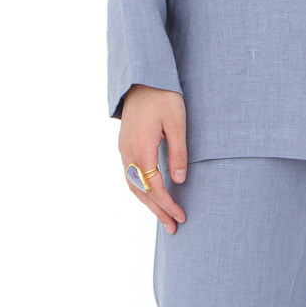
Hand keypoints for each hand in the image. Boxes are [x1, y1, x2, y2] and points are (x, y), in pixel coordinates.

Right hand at [119, 86, 187, 233]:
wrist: (141, 78)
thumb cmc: (163, 96)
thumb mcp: (177, 122)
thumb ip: (178, 152)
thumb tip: (179, 181)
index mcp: (141, 149)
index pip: (155, 187)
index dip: (168, 204)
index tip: (182, 216)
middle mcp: (128, 153)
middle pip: (142, 192)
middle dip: (158, 211)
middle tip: (174, 227)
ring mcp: (123, 149)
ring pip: (133, 185)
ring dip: (148, 203)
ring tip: (163, 218)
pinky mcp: (124, 145)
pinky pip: (130, 175)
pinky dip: (141, 190)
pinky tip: (151, 196)